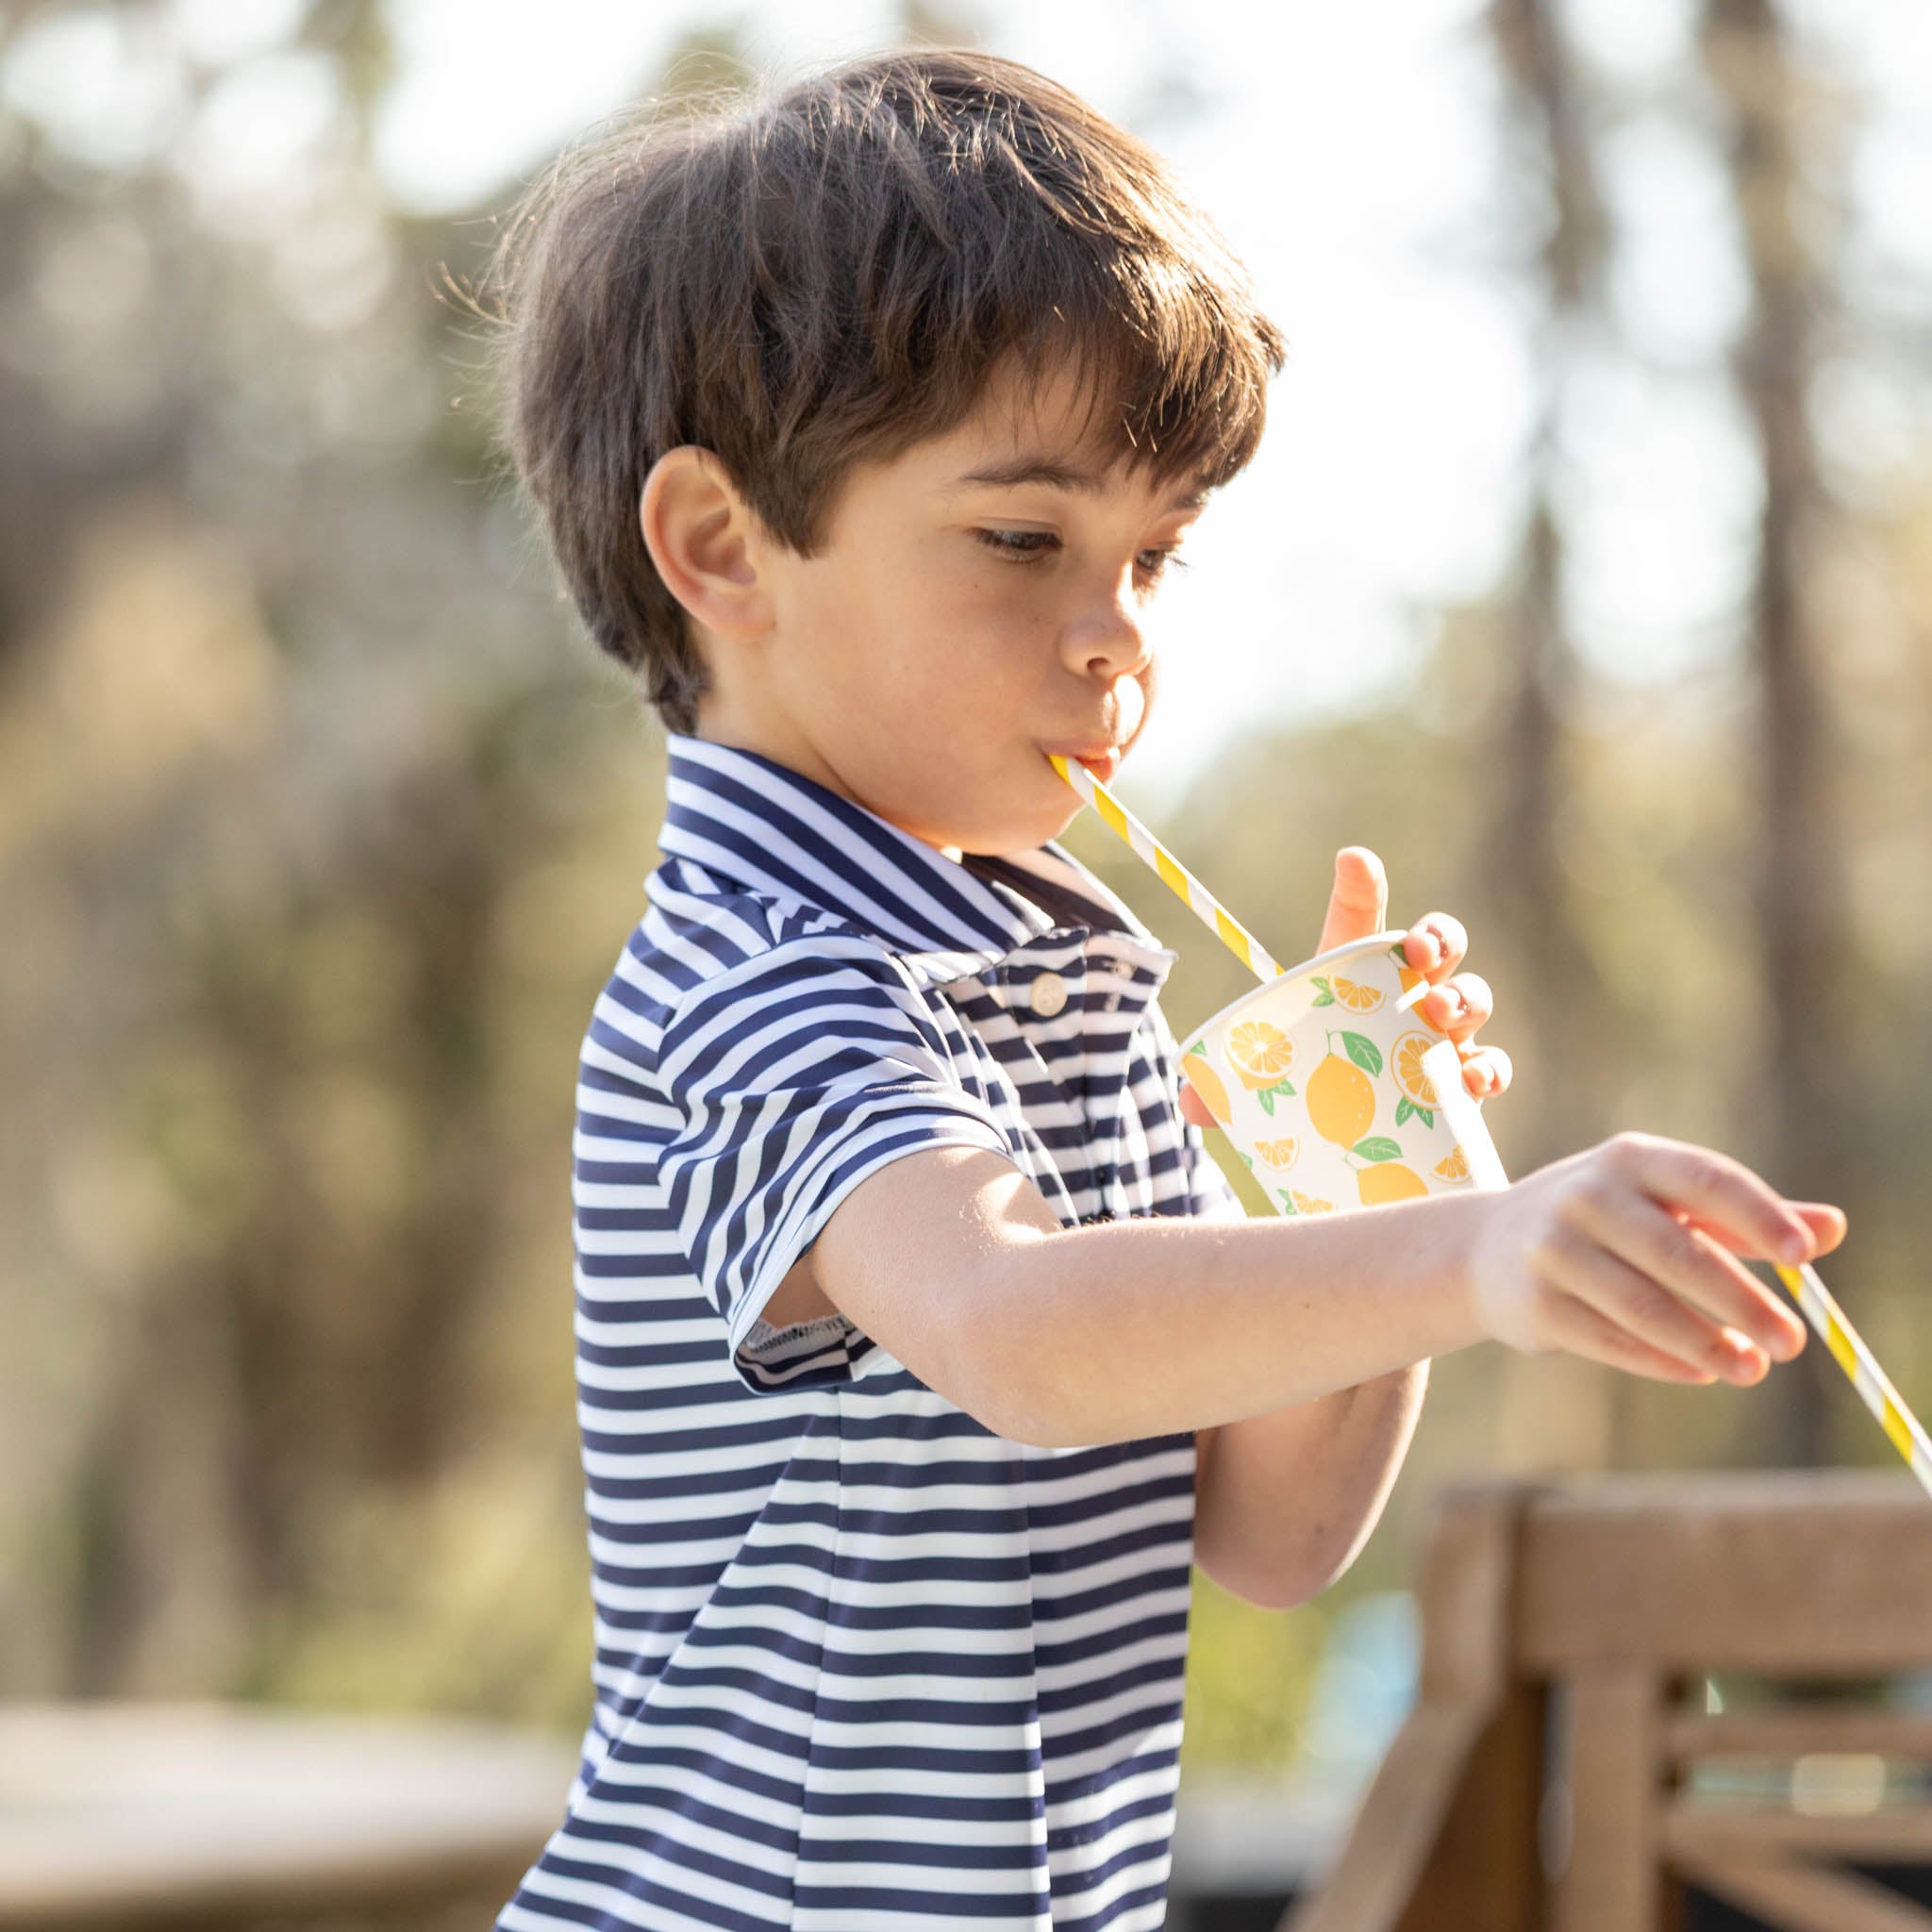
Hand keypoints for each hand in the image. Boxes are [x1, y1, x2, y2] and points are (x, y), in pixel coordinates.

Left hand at [1178, 846, 1510, 1128]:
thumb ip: (1221, 1090)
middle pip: (1437, 945)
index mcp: (1353, 977)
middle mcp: (1407, 997)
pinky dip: (1491, 1070)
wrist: (1355, 1143)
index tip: (1354, 861)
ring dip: (1465, 997)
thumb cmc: (1307, 1091)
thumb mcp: (1261, 1086)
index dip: (1360, 885)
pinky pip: (1491, 1068)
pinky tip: (1475, 1080)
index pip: (1359, 918)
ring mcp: (1442, 1039)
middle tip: (1419, 954)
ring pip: (1471, 998)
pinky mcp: (1464, 1087)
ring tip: (1441, 1014)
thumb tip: (1190, 1102)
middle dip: (1438, 938)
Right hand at [1465, 1130, 1847, 1383]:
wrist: (1486, 1249)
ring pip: (1643, 1305)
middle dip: (1742, 1300)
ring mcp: (1553, 1250)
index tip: (1804, 1255)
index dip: (1757, 1216)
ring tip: (1753, 1369)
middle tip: (1793, 1341)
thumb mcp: (1665, 1203)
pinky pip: (1611, 1339)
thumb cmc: (1604, 1223)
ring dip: (1707, 1341)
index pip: (1704, 1180)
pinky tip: (1702, 1372)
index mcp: (1629, 1159)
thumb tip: (1833, 1228)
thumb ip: (1742, 1217)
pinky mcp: (1535, 1305)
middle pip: (1677, 1252)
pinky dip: (1663, 1361)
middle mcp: (1586, 1196)